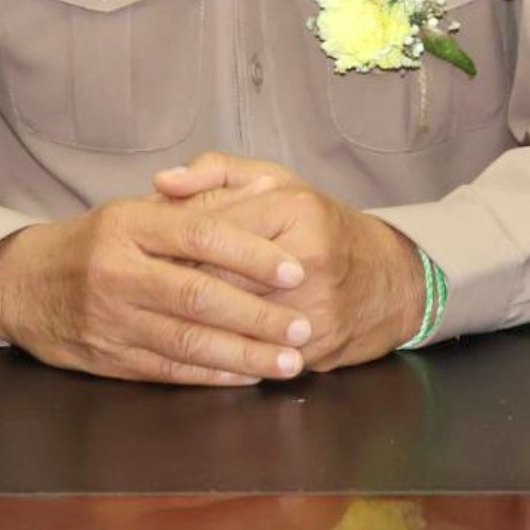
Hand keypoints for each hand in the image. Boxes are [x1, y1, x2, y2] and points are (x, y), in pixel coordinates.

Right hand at [0, 195, 313, 385]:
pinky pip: (168, 369)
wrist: (22, 283)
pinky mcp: (109, 358)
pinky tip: (245, 376)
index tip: (295, 270)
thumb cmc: (94, 240)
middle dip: (258, 315)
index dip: (251, 254)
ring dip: (244, 354)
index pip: (200, 235)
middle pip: (199, 294)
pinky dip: (211, 375)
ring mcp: (112, 318)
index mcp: (129, 223)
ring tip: (289, 360)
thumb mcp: (133, 208)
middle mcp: (119, 270)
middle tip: (304, 325)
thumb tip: (261, 194)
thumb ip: (193, 203)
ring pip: (187, 340)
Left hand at [154, 152, 425, 370]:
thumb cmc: (320, 223)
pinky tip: (195, 349)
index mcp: (295, 208)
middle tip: (141, 291)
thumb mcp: (274, 180)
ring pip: (232, 324)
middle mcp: (307, 258)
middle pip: (219, 279)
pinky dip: (221, 355)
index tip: (143, 253)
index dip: (171, 245)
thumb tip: (160, 182)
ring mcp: (314, 309)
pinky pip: (252, 356)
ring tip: (158, 320)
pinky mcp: (314, 350)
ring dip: (191, 325)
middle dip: (174, 288)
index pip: (214, 228)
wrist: (389, 280)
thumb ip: (214, 172)